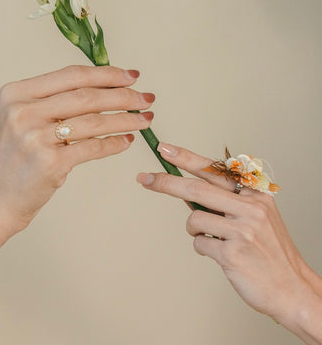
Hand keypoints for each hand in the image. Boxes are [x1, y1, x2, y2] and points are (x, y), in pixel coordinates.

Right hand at [0, 65, 154, 235]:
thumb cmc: (7, 161)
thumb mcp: (17, 119)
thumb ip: (50, 102)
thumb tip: (100, 89)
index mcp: (16, 93)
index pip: (72, 75)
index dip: (107, 73)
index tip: (131, 76)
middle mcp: (24, 112)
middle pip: (88, 96)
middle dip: (125, 96)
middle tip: (146, 98)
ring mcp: (36, 138)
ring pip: (95, 121)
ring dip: (126, 119)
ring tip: (145, 120)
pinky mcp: (50, 164)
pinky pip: (93, 148)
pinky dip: (115, 143)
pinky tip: (127, 141)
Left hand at [137, 143, 321, 342]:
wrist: (291, 287)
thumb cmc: (268, 250)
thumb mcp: (253, 216)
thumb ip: (222, 201)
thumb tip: (185, 190)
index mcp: (255, 193)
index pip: (214, 169)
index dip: (186, 157)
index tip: (164, 149)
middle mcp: (251, 207)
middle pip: (196, 189)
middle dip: (166, 183)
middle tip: (144, 178)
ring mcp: (243, 230)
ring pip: (194, 219)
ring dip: (194, 229)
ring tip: (214, 238)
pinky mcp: (233, 253)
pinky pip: (199, 243)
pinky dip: (202, 247)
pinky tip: (221, 254)